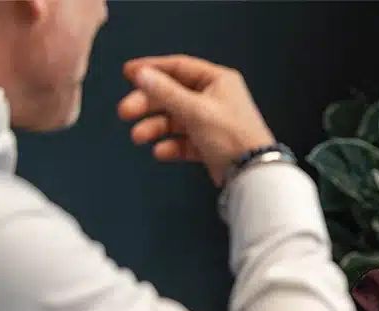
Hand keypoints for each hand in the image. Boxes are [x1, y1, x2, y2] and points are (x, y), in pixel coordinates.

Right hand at [117, 54, 276, 185]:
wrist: (253, 173)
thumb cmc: (232, 137)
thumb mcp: (195, 110)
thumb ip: (165, 92)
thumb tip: (141, 74)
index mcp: (218, 81)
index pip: (179, 67)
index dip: (152, 69)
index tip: (128, 73)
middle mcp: (215, 98)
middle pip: (172, 95)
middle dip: (148, 104)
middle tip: (125, 111)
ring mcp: (212, 122)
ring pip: (176, 120)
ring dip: (155, 127)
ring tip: (139, 137)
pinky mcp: (210, 145)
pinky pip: (184, 141)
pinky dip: (171, 145)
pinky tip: (161, 151)